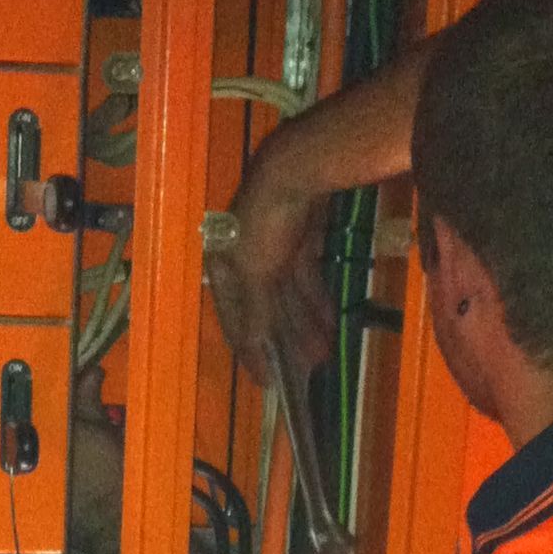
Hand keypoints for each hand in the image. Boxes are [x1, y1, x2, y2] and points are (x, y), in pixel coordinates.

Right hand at [206, 163, 333, 381]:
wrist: (296, 172)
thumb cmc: (265, 225)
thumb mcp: (256, 275)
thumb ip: (255, 314)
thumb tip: (252, 350)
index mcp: (223, 268)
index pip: (234, 321)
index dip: (250, 351)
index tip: (266, 381)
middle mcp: (244, 261)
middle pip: (266, 311)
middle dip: (286, 341)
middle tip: (305, 370)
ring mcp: (274, 250)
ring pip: (289, 298)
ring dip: (305, 326)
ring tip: (323, 353)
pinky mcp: (301, 241)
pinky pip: (307, 281)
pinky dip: (316, 302)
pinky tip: (329, 324)